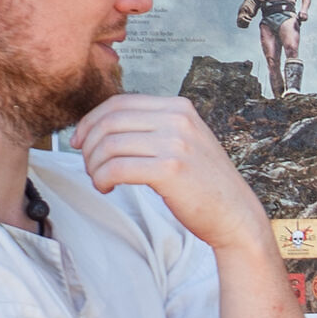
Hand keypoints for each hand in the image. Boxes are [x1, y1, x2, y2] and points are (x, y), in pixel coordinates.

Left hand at [73, 95, 271, 255]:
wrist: (235, 214)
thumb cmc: (205, 184)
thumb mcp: (184, 142)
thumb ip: (155, 128)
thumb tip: (105, 126)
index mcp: (179, 107)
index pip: (119, 103)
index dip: (91, 121)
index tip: (80, 141)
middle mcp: (178, 119)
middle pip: (110, 121)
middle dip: (89, 145)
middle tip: (89, 166)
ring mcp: (176, 143)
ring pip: (109, 145)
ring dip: (94, 165)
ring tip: (100, 180)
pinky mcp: (170, 169)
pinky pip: (117, 168)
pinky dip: (102, 179)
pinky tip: (107, 188)